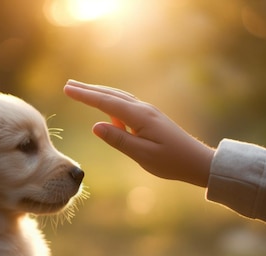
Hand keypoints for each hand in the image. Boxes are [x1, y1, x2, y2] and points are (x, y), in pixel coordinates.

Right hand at [64, 80, 214, 186]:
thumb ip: (119, 140)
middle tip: (69, 85)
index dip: (85, 96)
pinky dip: (112, 103)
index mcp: (140, 116)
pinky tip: (108, 113)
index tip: (67, 89)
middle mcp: (143, 109)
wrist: (197, 161)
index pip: (106, 103)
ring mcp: (148, 112)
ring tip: (83, 92)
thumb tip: (96, 126)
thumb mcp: (142, 155)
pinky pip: (127, 106)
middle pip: (111, 95)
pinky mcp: (151, 118)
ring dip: (100, 94)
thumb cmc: (171, 161)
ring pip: (119, 98)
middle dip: (89, 90)